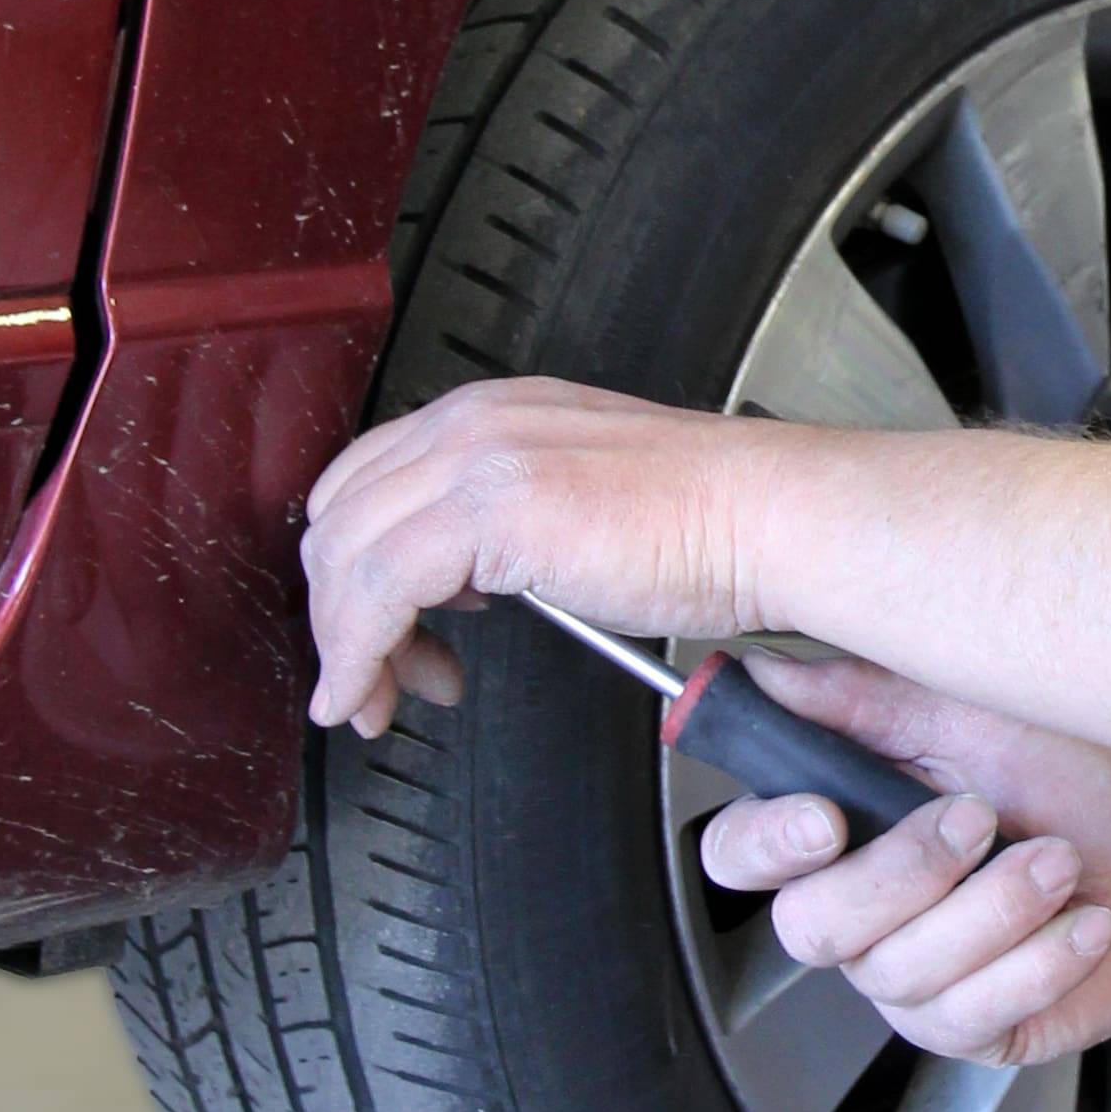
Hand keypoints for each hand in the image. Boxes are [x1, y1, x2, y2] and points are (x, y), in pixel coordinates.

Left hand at [301, 375, 787, 734]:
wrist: (771, 517)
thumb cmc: (709, 522)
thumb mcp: (576, 502)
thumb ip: (504, 526)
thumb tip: (452, 585)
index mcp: (494, 413)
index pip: (367, 482)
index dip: (352, 568)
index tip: (378, 631)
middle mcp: (474, 422)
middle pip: (339, 519)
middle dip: (339, 614)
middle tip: (377, 679)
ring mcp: (477, 458)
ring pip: (344, 557)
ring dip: (345, 644)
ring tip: (383, 698)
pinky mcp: (488, 509)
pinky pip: (374, 590)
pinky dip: (356, 653)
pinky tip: (373, 692)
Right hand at [701, 649, 1110, 1069]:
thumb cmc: (1073, 785)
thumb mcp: (979, 710)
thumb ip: (868, 696)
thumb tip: (766, 670)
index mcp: (843, 824)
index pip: (742, 850)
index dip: (764, 842)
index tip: (825, 819)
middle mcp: (858, 909)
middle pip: (810, 925)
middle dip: (907, 872)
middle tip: (983, 819)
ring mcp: (905, 979)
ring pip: (900, 970)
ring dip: (999, 907)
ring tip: (1062, 861)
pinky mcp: (964, 1030)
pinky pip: (969, 1013)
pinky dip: (1041, 959)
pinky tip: (1083, 923)